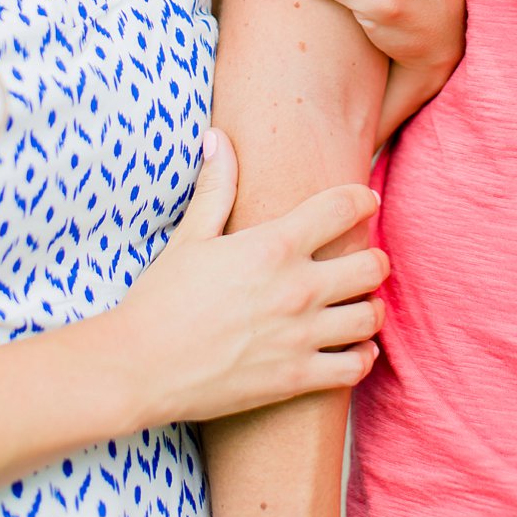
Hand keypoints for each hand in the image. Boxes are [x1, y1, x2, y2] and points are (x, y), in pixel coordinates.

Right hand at [110, 130, 385, 426]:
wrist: (141, 367)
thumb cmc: (160, 299)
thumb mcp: (189, 238)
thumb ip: (215, 188)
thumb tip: (218, 138)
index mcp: (272, 247)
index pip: (341, 208)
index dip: (361, 200)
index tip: (366, 201)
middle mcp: (297, 289)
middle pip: (371, 265)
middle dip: (374, 258)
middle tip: (367, 259)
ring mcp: (302, 337)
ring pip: (370, 317)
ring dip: (371, 307)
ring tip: (361, 304)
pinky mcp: (299, 378)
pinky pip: (356, 366)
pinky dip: (363, 355)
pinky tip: (354, 347)